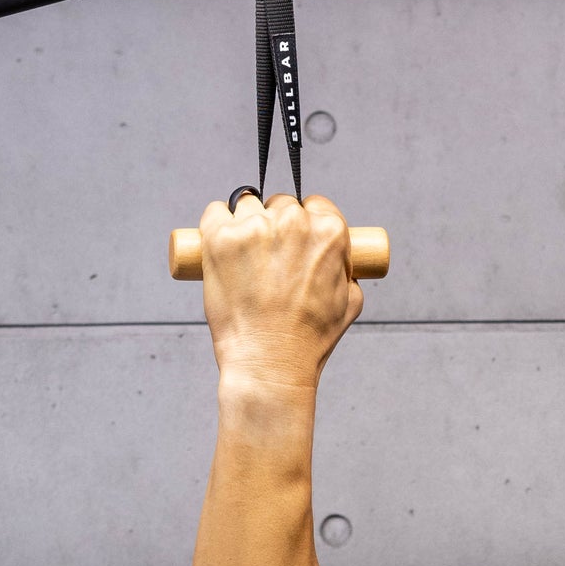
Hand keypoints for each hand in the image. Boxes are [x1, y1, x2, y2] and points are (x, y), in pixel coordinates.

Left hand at [198, 192, 364, 389]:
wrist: (271, 362)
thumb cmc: (310, 339)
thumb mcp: (350, 302)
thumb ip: (347, 271)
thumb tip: (338, 261)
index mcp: (329, 232)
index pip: (316, 205)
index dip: (307, 222)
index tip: (296, 241)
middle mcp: (293, 222)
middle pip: (281, 203)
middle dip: (276, 224)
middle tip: (270, 258)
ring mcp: (254, 227)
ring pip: (247, 206)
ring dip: (246, 224)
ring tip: (245, 259)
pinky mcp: (220, 238)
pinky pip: (215, 212)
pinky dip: (216, 225)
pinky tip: (223, 248)